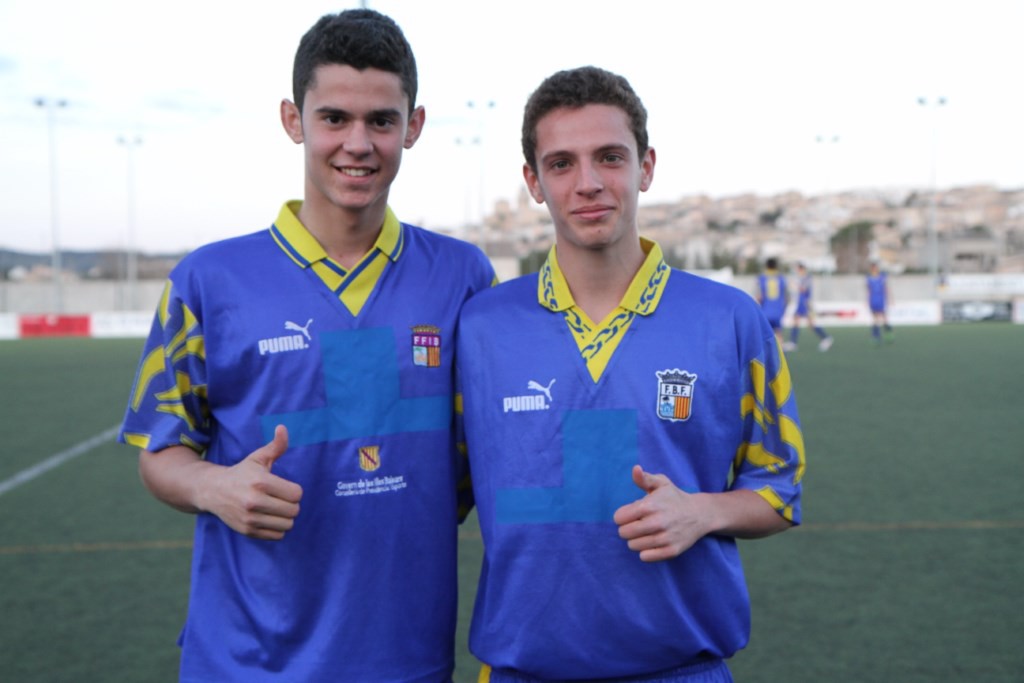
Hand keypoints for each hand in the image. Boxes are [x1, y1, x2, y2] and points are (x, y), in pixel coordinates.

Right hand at [198, 425, 303, 539]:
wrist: (212, 491)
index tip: (285, 488)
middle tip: (281, 499)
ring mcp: (250, 518)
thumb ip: (275, 446)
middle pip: (294, 510)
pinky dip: (277, 529)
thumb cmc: (241, 472)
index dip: (294, 491)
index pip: (296, 494)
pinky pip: (276, 536)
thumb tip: (283, 427)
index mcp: (260, 482)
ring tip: (277, 509)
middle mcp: (254, 501)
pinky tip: (269, 518)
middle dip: (292, 505)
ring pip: (287, 525)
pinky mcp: (247, 531)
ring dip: (286, 518)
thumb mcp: (257, 458)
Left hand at [613, 464, 709, 561]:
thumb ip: (644, 478)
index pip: (619, 518)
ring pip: (633, 546)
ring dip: (636, 540)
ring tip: (646, 532)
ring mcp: (665, 538)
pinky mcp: (671, 551)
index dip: (622, 516)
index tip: (632, 514)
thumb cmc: (674, 498)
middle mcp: (657, 522)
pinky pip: (645, 557)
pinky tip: (652, 542)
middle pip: (624, 533)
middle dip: (627, 528)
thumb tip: (635, 469)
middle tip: (638, 524)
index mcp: (650, 505)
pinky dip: (646, 551)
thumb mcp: (660, 483)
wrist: (699, 514)